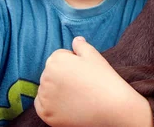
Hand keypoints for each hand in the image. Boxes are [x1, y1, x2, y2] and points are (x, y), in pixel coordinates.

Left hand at [34, 37, 151, 126]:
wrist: (111, 107)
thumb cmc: (103, 79)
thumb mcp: (94, 56)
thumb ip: (81, 45)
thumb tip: (75, 40)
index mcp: (56, 60)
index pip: (58, 58)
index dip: (72, 64)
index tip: (83, 72)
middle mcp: (45, 77)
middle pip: (51, 73)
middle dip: (62, 77)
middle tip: (81, 84)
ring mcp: (45, 97)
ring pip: (46, 90)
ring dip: (56, 91)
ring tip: (76, 96)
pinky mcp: (46, 114)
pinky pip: (42, 106)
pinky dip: (50, 106)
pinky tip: (66, 106)